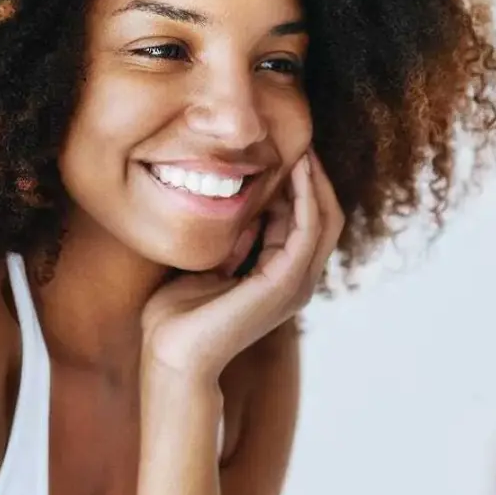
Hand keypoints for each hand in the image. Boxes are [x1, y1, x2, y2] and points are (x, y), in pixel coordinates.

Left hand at [141, 150, 343, 384]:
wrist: (171, 354)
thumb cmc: (178, 316)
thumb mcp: (209, 264)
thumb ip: (232, 242)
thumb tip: (244, 210)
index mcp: (279, 277)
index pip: (304, 222)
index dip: (299, 186)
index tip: (285, 150)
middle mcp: (295, 281)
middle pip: (325, 218)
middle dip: (315, 179)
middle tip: (300, 140)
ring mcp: (294, 285)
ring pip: (324, 220)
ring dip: (315, 182)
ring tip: (302, 148)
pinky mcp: (284, 284)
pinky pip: (308, 231)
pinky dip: (306, 198)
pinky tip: (296, 171)